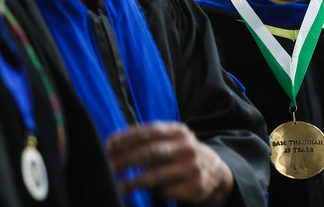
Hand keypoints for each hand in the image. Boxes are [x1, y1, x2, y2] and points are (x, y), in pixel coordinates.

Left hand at [107, 122, 233, 206]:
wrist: (215, 171)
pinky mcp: (194, 186)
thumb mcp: (171, 141)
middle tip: (109, 168)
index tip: (107, 146)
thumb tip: (111, 146)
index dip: (125, 138)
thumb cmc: (182, 155)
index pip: (147, 132)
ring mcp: (191, 167)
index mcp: (178, 131)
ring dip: (134, 182)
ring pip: (156, 175)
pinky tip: (150, 192)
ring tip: (120, 186)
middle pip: (149, 152)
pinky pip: (166, 191)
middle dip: (125, 160)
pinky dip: (156, 192)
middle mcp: (186, 147)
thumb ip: (147, 141)